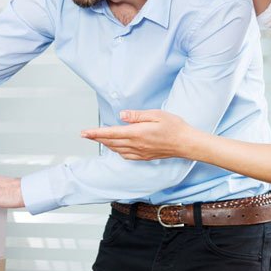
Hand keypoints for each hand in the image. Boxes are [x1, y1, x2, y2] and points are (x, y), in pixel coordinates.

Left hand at [81, 110, 195, 160]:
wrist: (186, 143)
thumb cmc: (174, 127)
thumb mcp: (156, 114)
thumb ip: (136, 115)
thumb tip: (121, 115)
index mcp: (137, 133)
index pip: (111, 133)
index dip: (95, 133)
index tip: (84, 133)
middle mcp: (136, 145)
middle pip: (111, 142)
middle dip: (97, 138)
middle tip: (86, 134)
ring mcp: (140, 152)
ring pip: (117, 149)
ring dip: (106, 144)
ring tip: (98, 138)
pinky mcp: (144, 157)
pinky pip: (125, 155)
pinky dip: (117, 150)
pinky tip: (116, 147)